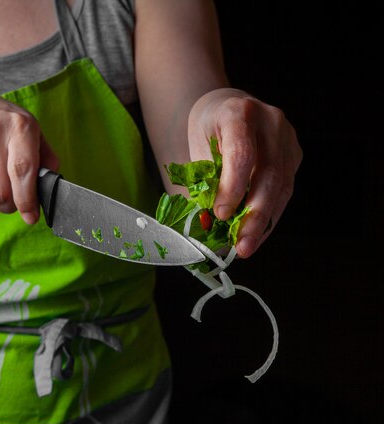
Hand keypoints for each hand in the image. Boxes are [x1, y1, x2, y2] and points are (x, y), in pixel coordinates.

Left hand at [188, 88, 301, 257]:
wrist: (228, 108)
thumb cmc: (209, 130)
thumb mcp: (198, 149)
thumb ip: (204, 181)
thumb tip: (208, 223)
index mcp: (238, 113)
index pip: (241, 153)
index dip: (233, 187)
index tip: (221, 214)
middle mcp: (270, 122)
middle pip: (269, 174)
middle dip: (254, 215)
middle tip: (241, 246)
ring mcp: (287, 138)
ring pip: (282, 186)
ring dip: (264, 222)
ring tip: (247, 247)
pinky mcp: (294, 155)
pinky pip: (285, 191)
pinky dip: (269, 217)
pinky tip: (255, 236)